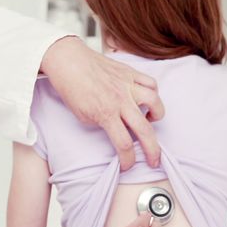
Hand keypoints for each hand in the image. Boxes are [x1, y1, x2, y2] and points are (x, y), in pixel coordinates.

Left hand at [41, 37, 162, 169]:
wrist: (68, 62)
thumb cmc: (71, 88)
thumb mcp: (81, 115)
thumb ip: (100, 123)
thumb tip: (113, 127)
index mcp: (106, 114)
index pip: (123, 144)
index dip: (127, 160)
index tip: (127, 165)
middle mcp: (121, 100)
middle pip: (144, 130)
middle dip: (152, 150)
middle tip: (154, 160)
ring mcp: (127, 85)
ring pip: (155, 101)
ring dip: (157, 114)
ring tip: (150, 120)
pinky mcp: (129, 72)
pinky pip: (150, 82)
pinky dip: (153, 92)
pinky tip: (147, 98)